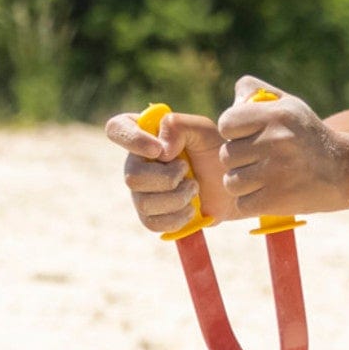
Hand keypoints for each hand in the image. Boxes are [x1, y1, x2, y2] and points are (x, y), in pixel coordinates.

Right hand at [104, 107, 236, 233]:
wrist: (231, 187)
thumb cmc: (214, 152)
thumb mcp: (203, 130)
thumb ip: (178, 126)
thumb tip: (160, 150)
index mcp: (144, 134)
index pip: (117, 128)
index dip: (131, 139)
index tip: (157, 150)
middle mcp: (135, 162)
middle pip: (132, 176)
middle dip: (167, 179)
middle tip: (188, 171)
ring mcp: (140, 191)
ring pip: (143, 202)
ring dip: (177, 198)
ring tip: (194, 188)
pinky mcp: (150, 216)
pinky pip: (152, 222)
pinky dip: (177, 217)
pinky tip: (190, 208)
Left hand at [216, 76, 348, 217]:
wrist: (345, 171)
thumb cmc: (307, 136)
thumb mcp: (288, 105)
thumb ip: (255, 93)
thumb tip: (231, 103)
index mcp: (276, 115)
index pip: (226, 124)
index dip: (233, 132)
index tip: (249, 137)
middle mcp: (276, 141)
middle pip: (227, 155)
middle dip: (240, 160)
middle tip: (262, 160)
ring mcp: (276, 172)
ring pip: (231, 182)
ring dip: (244, 183)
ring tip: (266, 178)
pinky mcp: (277, 200)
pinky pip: (242, 204)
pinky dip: (252, 202)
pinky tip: (269, 194)